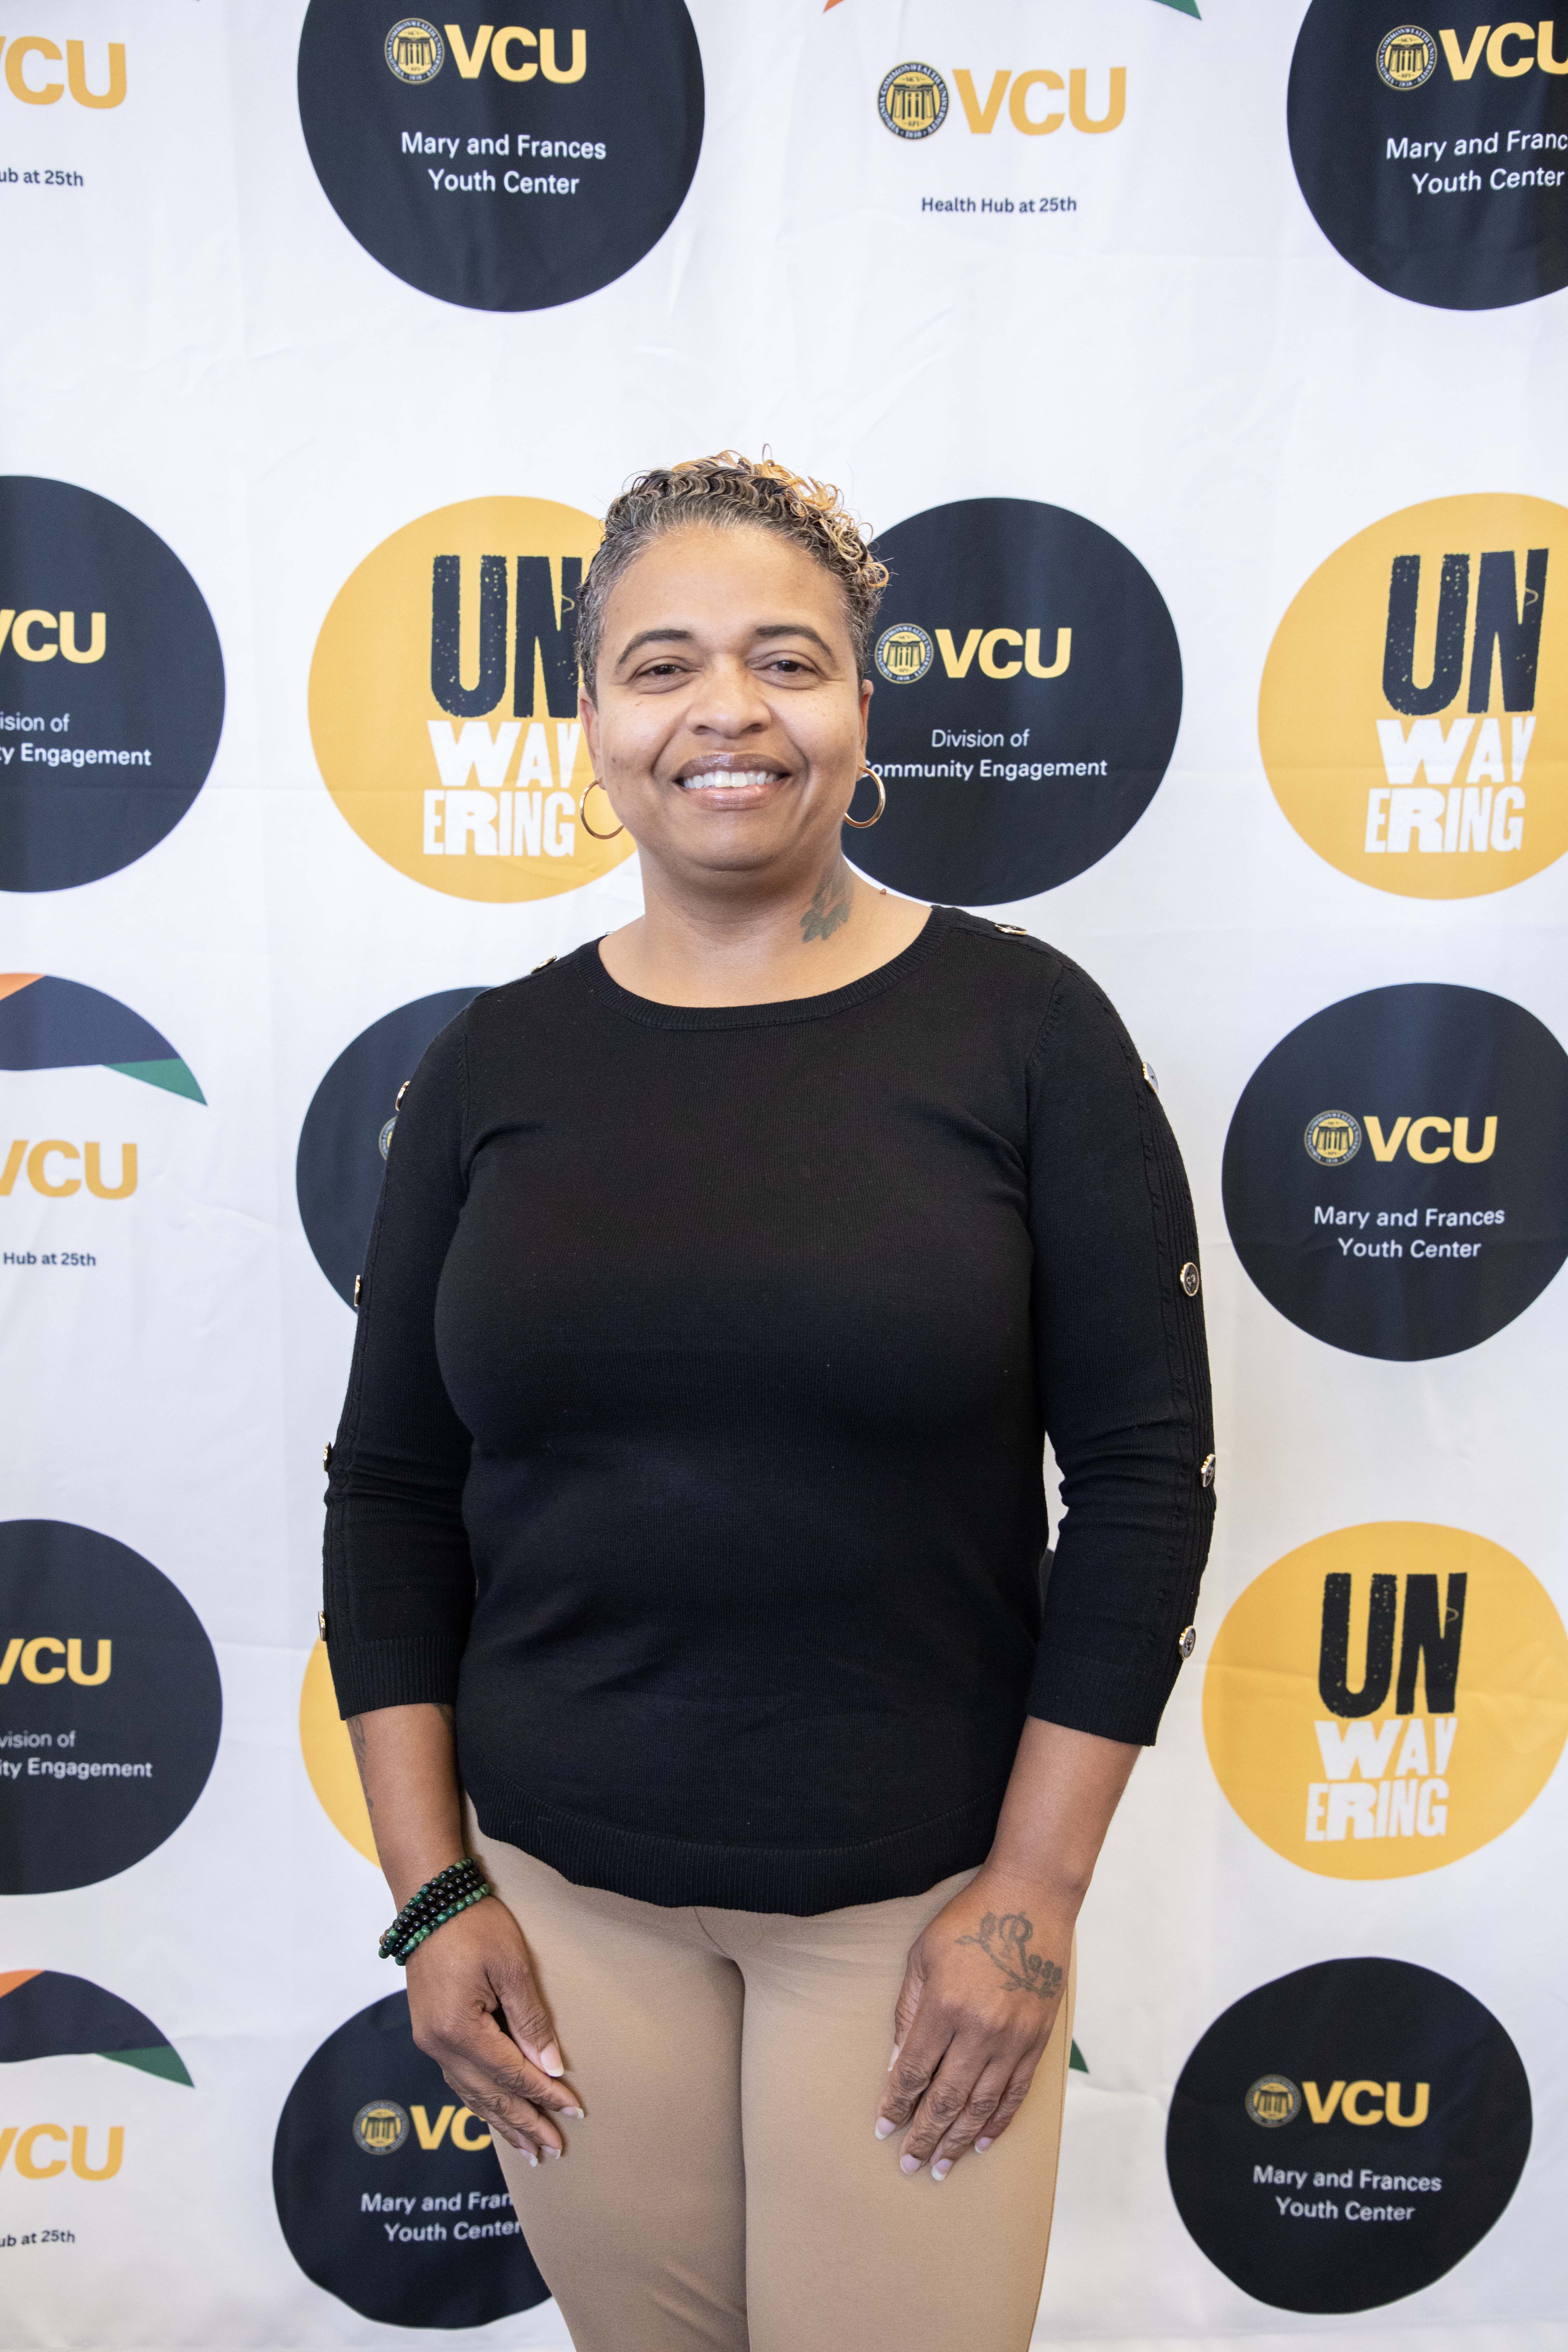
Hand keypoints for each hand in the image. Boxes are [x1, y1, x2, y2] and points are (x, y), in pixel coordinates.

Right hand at [406, 1894, 583, 2164]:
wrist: (430, 1901)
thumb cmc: (474, 1926)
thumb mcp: (512, 1967)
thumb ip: (531, 2021)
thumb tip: (551, 2068)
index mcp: (459, 2030)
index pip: (512, 2075)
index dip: (544, 2095)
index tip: (573, 2113)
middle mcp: (439, 2045)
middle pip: (489, 2095)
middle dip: (524, 2123)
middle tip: (553, 2150)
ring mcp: (430, 2042)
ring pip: (471, 2094)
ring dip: (501, 2122)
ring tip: (528, 2149)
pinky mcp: (430, 2033)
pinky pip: (458, 2080)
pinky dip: (480, 2101)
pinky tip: (493, 2115)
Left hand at [875, 1869, 1071, 2180]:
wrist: (1031, 1900)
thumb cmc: (970, 1922)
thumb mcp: (923, 1956)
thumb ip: (909, 2011)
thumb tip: (898, 2064)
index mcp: (945, 2006)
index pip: (915, 2071)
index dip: (897, 2104)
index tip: (883, 2129)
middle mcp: (980, 2029)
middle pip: (947, 2098)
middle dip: (924, 2136)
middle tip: (907, 2165)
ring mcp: (1012, 2038)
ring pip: (981, 2105)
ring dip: (959, 2140)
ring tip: (940, 2166)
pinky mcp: (1036, 2039)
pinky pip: (1015, 2092)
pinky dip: (998, 2121)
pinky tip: (983, 2143)